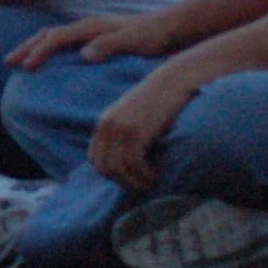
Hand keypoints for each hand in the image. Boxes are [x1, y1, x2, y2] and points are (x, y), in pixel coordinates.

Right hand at [6, 13, 172, 71]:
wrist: (171, 28)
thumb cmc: (153, 36)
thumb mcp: (134, 41)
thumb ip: (109, 45)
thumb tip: (83, 54)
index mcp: (90, 28)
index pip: (55, 38)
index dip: (39, 51)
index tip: (26, 67)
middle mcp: (86, 27)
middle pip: (47, 34)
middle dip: (26, 47)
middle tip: (8, 62)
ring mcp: (90, 33)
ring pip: (53, 37)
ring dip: (34, 47)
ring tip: (20, 61)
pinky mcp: (96, 40)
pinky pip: (64, 44)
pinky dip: (49, 50)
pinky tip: (49, 63)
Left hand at [89, 69, 198, 193]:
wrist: (173, 82)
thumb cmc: (159, 103)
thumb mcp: (134, 118)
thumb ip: (125, 135)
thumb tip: (126, 165)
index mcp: (103, 123)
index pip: (94, 160)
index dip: (112, 173)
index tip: (131, 177)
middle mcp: (106, 126)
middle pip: (103, 168)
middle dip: (123, 182)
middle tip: (143, 185)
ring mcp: (119, 128)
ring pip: (117, 169)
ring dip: (136, 182)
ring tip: (152, 181)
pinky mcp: (135, 131)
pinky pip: (134, 163)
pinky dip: (146, 175)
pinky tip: (157, 173)